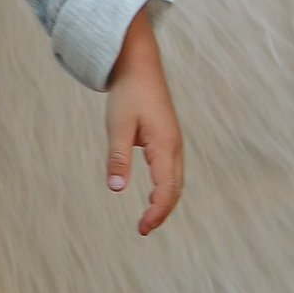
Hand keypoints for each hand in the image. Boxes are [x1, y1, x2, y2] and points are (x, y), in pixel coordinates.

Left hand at [105, 7, 183, 236]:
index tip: (142, 228)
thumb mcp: (118, 125)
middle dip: (162, 212)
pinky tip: (154, 194)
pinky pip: (172, 170)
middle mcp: (175, 146)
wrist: (139, 63)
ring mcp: (174, 141)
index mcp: (165, 145)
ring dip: (165, 201)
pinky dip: (166, 187)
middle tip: (143, 229)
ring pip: (176, 180)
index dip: (156, 212)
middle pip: (175, 189)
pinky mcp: (168, 137)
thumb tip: (116, 189)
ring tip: (148, 218)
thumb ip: (118, 157)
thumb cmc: (128, 93)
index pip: (166, 190)